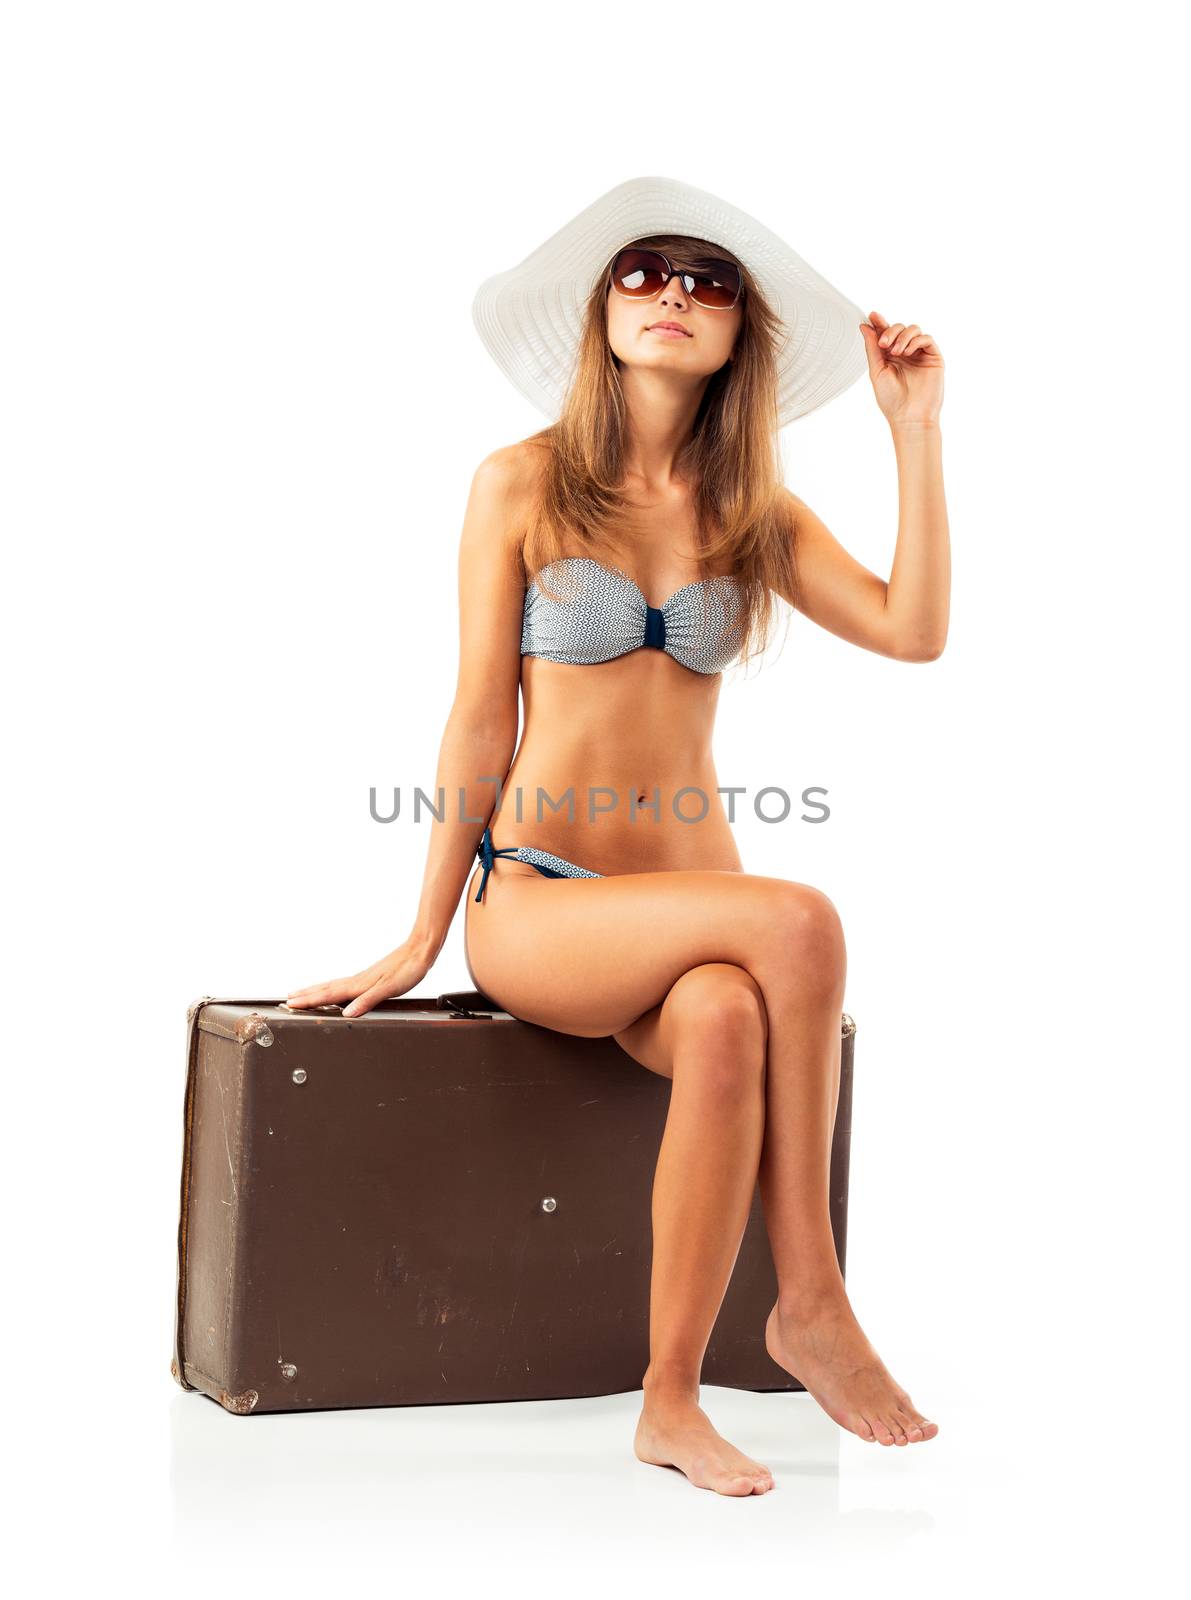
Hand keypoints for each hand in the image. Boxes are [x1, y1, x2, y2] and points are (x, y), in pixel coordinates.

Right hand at [286, 936, 435, 1017]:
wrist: (420, 951)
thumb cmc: (408, 969)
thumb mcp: (389, 988)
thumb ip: (368, 1001)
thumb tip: (347, 1013)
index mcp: (359, 984)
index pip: (328, 994)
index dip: (309, 1000)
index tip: (290, 1004)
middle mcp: (358, 980)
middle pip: (326, 989)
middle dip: (306, 995)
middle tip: (287, 1000)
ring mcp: (363, 978)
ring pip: (333, 986)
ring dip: (316, 991)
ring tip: (302, 994)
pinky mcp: (371, 978)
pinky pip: (344, 985)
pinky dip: (333, 989)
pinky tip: (335, 992)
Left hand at [859, 310, 943, 427]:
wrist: (909, 417)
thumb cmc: (891, 399)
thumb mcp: (876, 371)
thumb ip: (872, 348)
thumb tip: (865, 326)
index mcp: (890, 356)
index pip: (885, 333)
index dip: (880, 322)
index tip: (872, 315)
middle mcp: (905, 353)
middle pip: (899, 328)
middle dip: (890, 331)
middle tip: (883, 344)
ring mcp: (920, 354)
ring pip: (913, 329)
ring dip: (902, 336)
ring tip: (896, 352)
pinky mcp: (933, 358)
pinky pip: (926, 339)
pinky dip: (915, 340)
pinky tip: (906, 352)